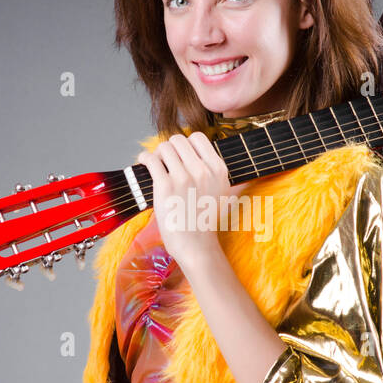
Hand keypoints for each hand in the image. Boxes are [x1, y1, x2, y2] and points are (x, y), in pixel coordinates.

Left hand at [137, 133, 248, 271]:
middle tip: (166, 162)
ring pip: (164, 148)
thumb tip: (237, 168)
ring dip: (157, 154)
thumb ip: (227, 177)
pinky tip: (145, 163)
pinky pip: (151, 159)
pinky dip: (145, 158)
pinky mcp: (165, 186)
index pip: (198, 137)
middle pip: (178, 140)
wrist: (196, 245)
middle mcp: (203, 170)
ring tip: (156, 164)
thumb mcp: (226, 195)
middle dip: (170, 148)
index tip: (181, 155)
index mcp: (218, 169)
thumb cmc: (207, 221)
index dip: (186, 144)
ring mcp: (183, 177)